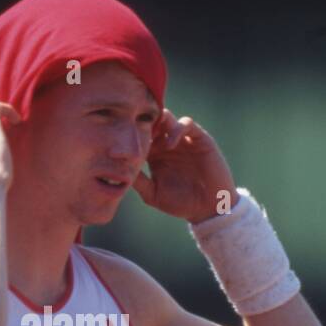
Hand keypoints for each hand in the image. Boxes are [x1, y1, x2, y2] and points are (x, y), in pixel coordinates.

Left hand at [132, 109, 238, 223]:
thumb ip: (138, 181)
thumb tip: (117, 170)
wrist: (208, 208)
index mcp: (154, 155)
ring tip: (152, 138)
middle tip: (135, 132)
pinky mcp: (199, 138)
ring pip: (167, 118)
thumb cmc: (180, 203)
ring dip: (158, 122)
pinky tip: (169, 145)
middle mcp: (167, 144)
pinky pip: (186, 124)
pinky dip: (176, 129)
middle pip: (151, 123)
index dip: (131, 136)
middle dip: (142, 123)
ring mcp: (183, 140)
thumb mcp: (153, 194)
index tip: (121, 143)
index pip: (139, 137)